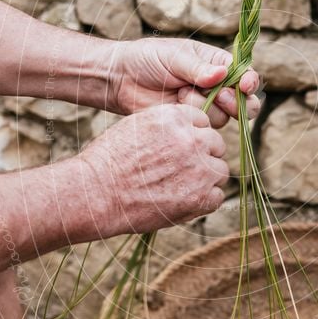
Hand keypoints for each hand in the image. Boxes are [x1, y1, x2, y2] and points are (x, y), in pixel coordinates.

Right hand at [78, 104, 228, 234]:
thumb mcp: (139, 125)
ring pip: (220, 170)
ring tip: (180, 187)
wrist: (97, 192)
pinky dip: (204, 201)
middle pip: (216, 144)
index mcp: (177, 117)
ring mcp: (199, 169)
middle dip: (203, 156)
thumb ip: (169, 126)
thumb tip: (191, 132)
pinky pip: (217, 196)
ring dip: (206, 179)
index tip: (179, 149)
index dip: (193, 136)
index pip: (203, 122)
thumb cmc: (111, 160)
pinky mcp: (200, 197)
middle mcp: (193, 139)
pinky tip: (183, 201)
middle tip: (180, 171)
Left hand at [110, 37, 260, 126]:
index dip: (249, 81)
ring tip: (179, 92)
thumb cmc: (148, 59)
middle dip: (235, 101)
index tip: (245, 85)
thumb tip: (221, 75)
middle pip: (244, 102)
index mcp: (216, 63)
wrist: (122, 80)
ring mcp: (205, 106)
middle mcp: (216, 87)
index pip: (244, 74)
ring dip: (203, 106)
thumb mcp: (174, 57)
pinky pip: (203, 128)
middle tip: (221, 96)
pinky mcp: (192, 124)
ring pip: (223, 117)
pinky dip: (192, 117)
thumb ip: (198, 68)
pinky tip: (174, 105)